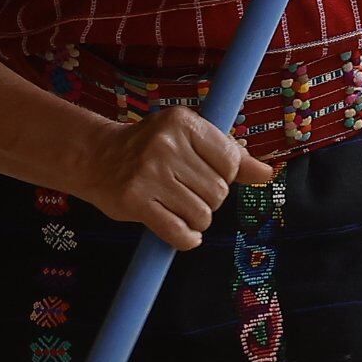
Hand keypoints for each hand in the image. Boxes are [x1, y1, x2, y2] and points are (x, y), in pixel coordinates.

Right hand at [70, 107, 273, 249]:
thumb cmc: (148, 148)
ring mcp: (149, 174)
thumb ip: (229, 156)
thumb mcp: (187, 139)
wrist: (95, 157)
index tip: (205, 176)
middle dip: (208, 201)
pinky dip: (186, 239)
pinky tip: (181, 233)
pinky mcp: (135, 201)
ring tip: (178, 209)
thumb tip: (267, 174)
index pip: (230, 161)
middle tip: (185, 193)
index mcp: (182, 123)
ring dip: (196, 221)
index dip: (224, 177)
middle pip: (218, 192)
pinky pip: (179, 233)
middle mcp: (165, 145)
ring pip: (202, 215)